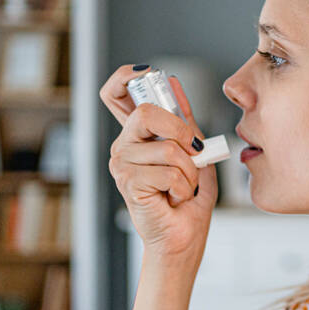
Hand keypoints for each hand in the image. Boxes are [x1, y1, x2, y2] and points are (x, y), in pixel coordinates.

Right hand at [100, 65, 218, 263]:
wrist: (184, 237)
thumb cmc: (188, 200)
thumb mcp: (194, 151)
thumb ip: (185, 120)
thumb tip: (173, 83)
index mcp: (137, 135)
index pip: (114, 93)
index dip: (125, 76)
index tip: (148, 72)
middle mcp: (124, 145)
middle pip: (148, 112)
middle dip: (182, 131)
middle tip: (192, 154)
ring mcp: (122, 164)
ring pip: (168, 148)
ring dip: (189, 171)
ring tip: (182, 186)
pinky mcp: (128, 184)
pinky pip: (169, 172)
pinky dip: (184, 187)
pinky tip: (174, 198)